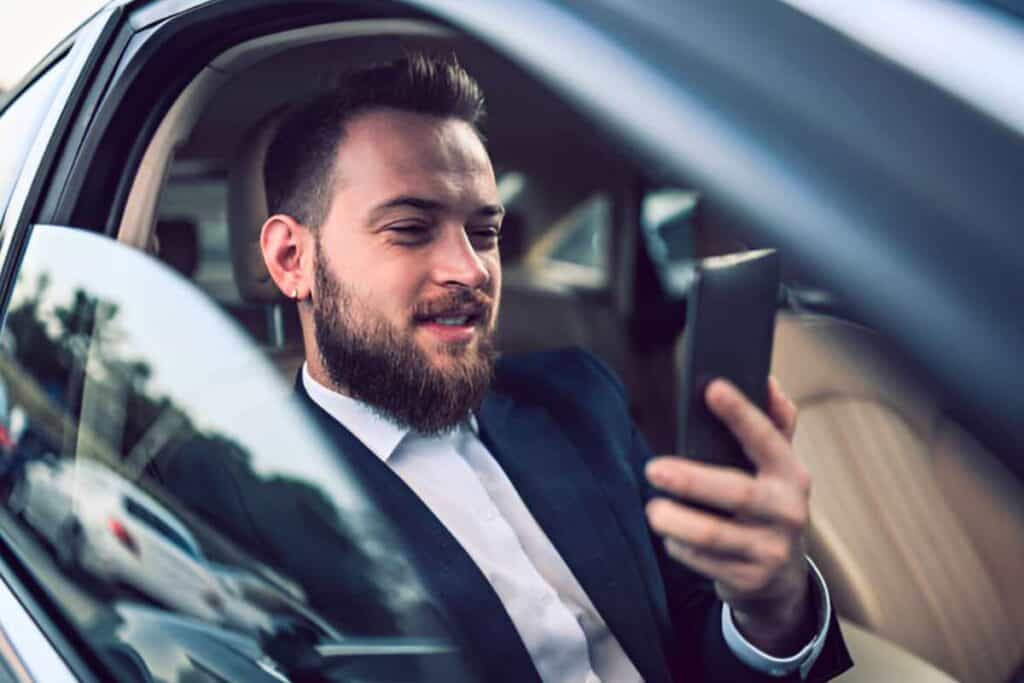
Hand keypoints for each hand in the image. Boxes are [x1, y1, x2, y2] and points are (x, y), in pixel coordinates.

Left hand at [644, 377, 812, 652]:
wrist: (781, 579)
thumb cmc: (769, 506)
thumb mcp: (779, 469)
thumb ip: (775, 425)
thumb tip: (767, 381)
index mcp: (791, 474)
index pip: (766, 438)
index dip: (741, 413)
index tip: (712, 388)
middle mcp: (786, 511)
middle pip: (736, 493)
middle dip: (691, 481)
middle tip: (653, 469)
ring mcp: (769, 549)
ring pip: (712, 535)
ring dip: (675, 521)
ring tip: (653, 509)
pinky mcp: (749, 579)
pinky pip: (702, 561)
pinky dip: (679, 547)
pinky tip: (671, 535)